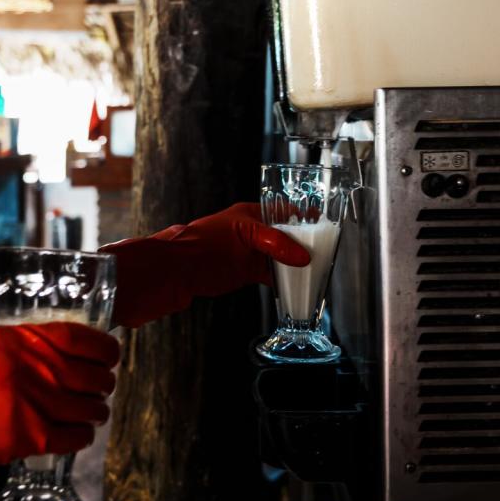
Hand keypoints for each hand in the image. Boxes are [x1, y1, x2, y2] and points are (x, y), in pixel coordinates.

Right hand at [0, 321, 119, 477]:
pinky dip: (80, 437)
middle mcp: (37, 368)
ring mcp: (36, 403)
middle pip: (95, 375)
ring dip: (94, 412)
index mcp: (24, 339)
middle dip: (103, 383)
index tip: (109, 356)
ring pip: (91, 408)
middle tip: (99, 388)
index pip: (84, 339)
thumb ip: (24, 345)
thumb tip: (57, 352)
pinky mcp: (29, 437)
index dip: (105, 349)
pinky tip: (73, 435)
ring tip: (89, 413)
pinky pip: (75, 438)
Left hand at [101, 202, 309, 326]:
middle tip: (325, 254)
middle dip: (304, 245)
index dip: (305, 219)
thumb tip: (303, 257)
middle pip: (286, 237)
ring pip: (280, 258)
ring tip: (316, 272)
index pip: (286, 212)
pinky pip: (271, 276)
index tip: (325, 227)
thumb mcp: (245, 236)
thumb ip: (276, 244)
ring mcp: (248, 253)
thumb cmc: (201, 247)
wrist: (174, 272)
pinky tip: (295, 288)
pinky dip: (284, 281)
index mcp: (251, 214)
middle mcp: (252, 232)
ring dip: (295, 265)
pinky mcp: (244, 273)